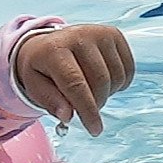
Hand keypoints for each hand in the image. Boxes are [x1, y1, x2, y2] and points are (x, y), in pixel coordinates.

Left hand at [15, 24, 136, 134]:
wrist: (47, 42)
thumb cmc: (41, 67)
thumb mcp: (34, 85)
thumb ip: (51, 102)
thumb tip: (68, 116)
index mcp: (54, 49)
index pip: (75, 84)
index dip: (87, 110)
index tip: (94, 129)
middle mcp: (78, 36)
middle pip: (100, 82)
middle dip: (96, 104)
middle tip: (86, 108)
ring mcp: (99, 32)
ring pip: (116, 77)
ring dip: (107, 93)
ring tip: (90, 90)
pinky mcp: (114, 34)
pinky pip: (127, 69)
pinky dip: (119, 83)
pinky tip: (103, 81)